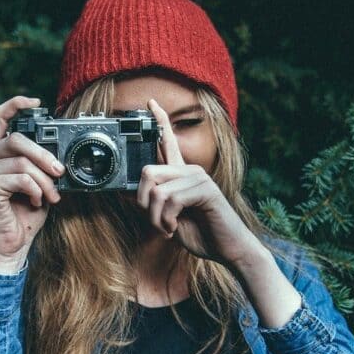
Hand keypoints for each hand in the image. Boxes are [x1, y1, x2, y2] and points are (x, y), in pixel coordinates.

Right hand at [0, 96, 64, 272]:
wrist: (11, 247)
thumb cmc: (24, 217)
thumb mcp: (37, 184)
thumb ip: (39, 165)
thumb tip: (58, 154)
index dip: (16, 105)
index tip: (37, 103)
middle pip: (17, 139)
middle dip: (45, 156)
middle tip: (60, 173)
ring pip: (22, 161)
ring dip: (44, 180)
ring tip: (51, 196)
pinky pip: (20, 178)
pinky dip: (35, 190)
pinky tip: (35, 202)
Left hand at [138, 98, 262, 268]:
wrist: (228, 250)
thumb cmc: (201, 234)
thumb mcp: (168, 219)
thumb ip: (151, 205)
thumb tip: (125, 193)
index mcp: (182, 175)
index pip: (168, 142)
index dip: (160, 121)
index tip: (150, 103)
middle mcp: (190, 171)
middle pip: (147, 171)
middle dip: (143, 203)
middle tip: (157, 222)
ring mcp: (199, 178)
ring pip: (157, 191)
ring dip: (156, 218)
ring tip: (169, 229)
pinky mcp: (205, 189)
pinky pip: (171, 200)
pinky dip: (167, 220)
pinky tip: (176, 228)